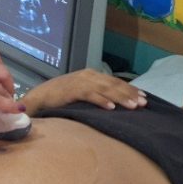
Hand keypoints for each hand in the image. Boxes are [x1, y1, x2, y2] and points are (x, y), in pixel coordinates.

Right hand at [21, 69, 146, 115]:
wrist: (39, 97)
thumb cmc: (61, 98)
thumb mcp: (81, 93)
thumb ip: (96, 93)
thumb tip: (115, 102)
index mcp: (91, 75)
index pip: (114, 81)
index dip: (129, 89)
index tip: (144, 97)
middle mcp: (87, 75)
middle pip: (113, 84)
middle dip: (129, 93)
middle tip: (143, 103)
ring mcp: (80, 82)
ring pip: (105, 89)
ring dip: (120, 98)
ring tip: (133, 106)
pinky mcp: (72, 90)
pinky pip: (90, 95)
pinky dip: (102, 101)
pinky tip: (111, 108)